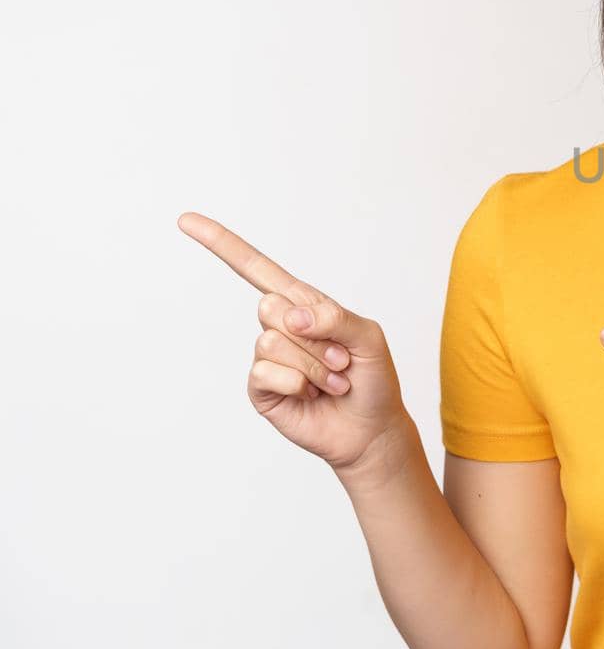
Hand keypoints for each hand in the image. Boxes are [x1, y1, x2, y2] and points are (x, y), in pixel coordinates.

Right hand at [178, 211, 411, 476]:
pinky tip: (312, 395)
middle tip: (340, 359)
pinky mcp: (261, 388)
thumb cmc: (372, 378)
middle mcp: (280, 326)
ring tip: (332, 380)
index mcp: (304, 303)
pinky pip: (266, 373)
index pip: (257, 268)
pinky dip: (299, 384)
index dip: (222, 244)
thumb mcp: (368, 338)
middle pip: (270, 307)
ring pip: (271, 342)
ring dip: (314, 365)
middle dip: (315, 337)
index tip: (185, 220)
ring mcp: (267, 358)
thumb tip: (292, 315)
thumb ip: (335, 317)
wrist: (371, 428)